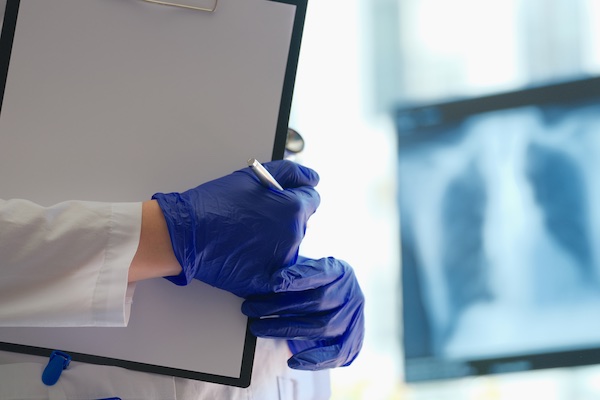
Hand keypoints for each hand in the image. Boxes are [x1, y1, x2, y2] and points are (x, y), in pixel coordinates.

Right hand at [151, 160, 320, 297]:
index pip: (312, 199)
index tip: (280, 198)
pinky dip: (268, 261)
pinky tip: (249, 252)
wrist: (187, 234)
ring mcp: (282, 259)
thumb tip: (312, 178)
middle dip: (286, 216)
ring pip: (290, 244)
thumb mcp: (254, 176)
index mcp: (293, 208)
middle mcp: (294, 235)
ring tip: (247, 233)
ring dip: (277, 238)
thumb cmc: (215, 203)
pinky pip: (280, 271)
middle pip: (301, 222)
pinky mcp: (269, 279)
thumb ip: (290, 173)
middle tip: (256, 215)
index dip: (295, 195)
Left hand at [242, 257, 364, 369]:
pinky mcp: (352, 342)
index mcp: (339, 271)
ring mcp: (353, 319)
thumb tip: (262, 277)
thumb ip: (290, 269)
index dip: (298, 277)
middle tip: (251, 307)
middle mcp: (350, 294)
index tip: (273, 282)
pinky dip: (313, 359)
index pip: (320, 272)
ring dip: (284, 330)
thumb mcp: (304, 268)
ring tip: (258, 328)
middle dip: (279, 306)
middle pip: (316, 301)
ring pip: (320, 327)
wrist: (338, 302)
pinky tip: (292, 360)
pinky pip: (336, 353)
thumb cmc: (313, 284)